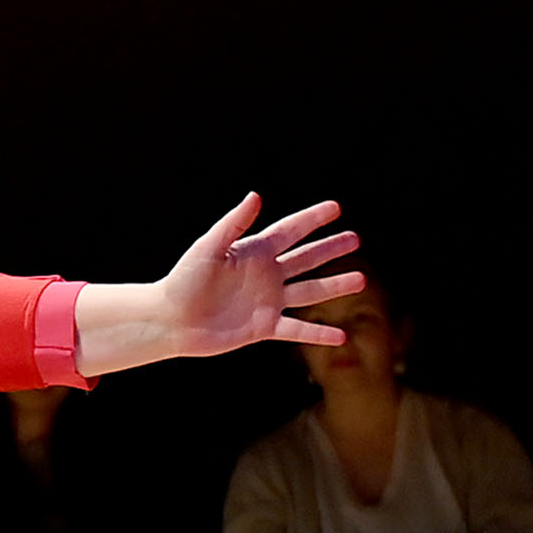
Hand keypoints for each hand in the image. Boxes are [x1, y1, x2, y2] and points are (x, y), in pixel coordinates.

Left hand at [149, 196, 364, 357]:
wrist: (171, 320)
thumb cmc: (183, 280)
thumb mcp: (208, 248)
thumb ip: (233, 224)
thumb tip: (256, 196)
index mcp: (253, 252)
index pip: (290, 231)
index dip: (312, 219)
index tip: (336, 208)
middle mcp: (265, 275)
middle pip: (306, 258)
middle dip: (330, 249)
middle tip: (355, 239)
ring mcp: (267, 301)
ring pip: (309, 291)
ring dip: (335, 286)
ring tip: (361, 280)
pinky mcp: (263, 327)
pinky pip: (297, 330)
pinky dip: (318, 334)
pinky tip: (341, 337)